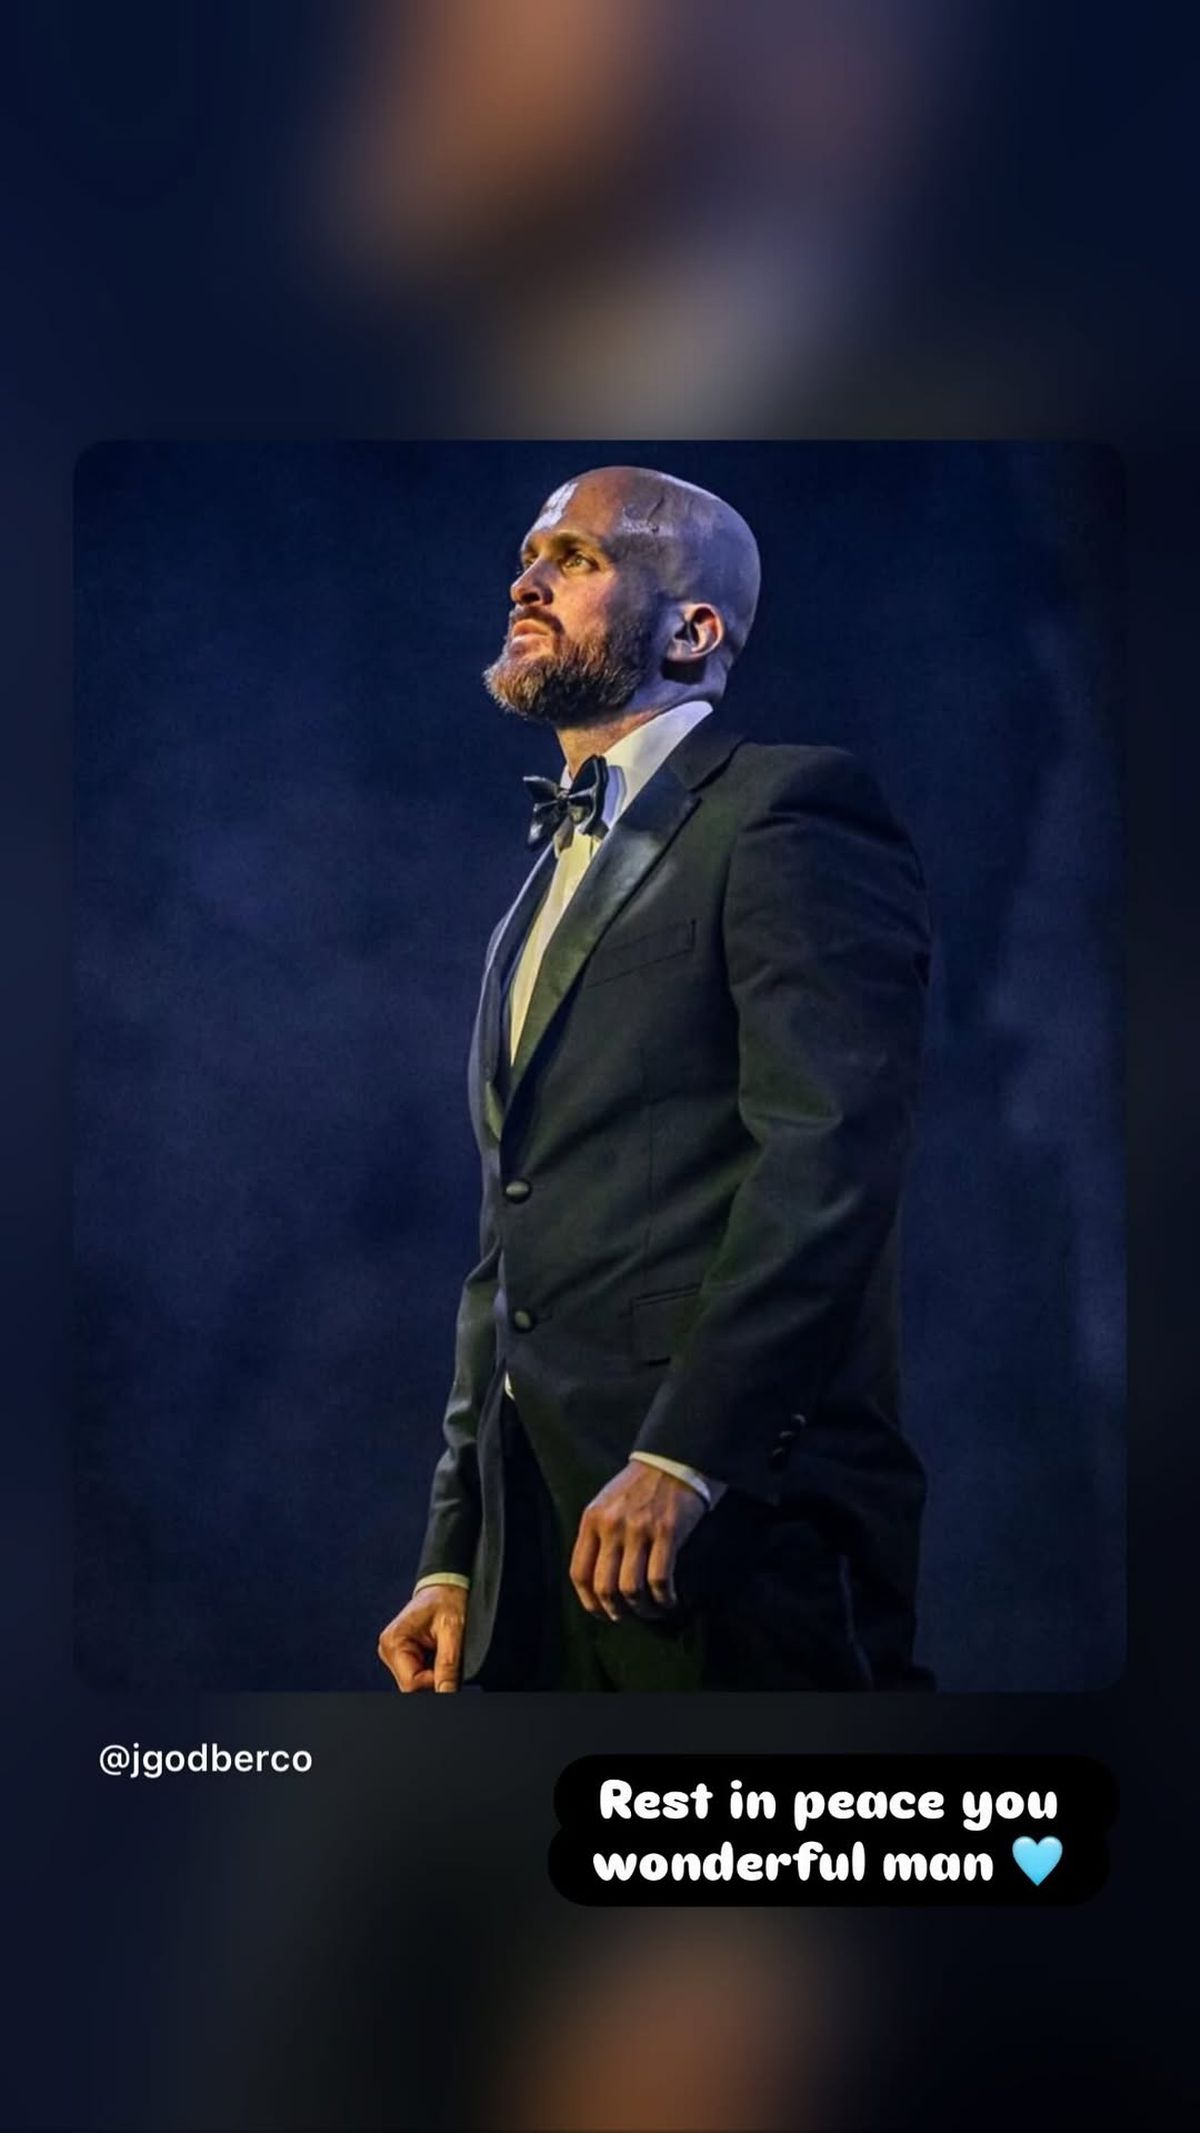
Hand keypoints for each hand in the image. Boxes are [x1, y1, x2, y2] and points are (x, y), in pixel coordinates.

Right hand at [377, 1583, 466, 1691]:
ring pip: (416, 1682)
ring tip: (442, 1648)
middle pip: (412, 1685)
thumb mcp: (453, 1630)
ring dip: (433, 1673)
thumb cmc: (447, 1599)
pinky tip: (438, 1651)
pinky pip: (418, 1674)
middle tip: (448, 1655)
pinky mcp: (402, 1655)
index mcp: (393, 1642)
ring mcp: (394, 1653)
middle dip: (433, 1677)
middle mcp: (388, 1649)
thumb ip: (448, 1665)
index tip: (451, 1668)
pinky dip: (432, 1669)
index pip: (411, 1684)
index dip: (434, 1682)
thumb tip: (446, 1693)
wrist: (445, 1585)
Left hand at [569, 1461, 706, 1620]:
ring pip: (632, 1589)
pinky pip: (660, 1579)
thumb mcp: (606, 1504)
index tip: (601, 1613)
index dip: (589, 1602)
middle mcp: (612, 1525)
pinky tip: (669, 1600)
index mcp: (592, 1519)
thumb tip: (595, 1582)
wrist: (673, 1460)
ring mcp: (639, 1529)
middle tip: (627, 1616)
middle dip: (616, 1611)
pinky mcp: (667, 1532)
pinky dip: (664, 1598)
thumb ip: (597, 1536)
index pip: (579, 1573)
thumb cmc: (639, 1486)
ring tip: (652, 1610)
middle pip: (605, 1587)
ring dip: (643, 1609)